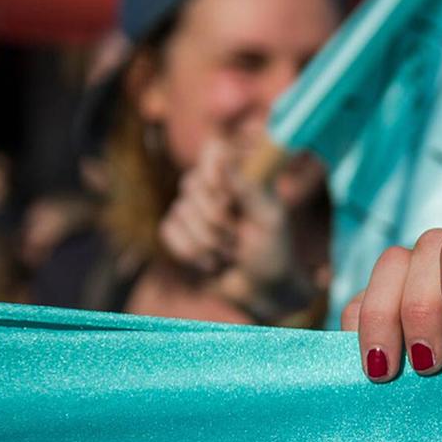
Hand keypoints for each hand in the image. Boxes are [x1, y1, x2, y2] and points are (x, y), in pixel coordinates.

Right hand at [159, 136, 316, 322]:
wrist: (260, 291)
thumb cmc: (273, 253)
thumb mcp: (269, 219)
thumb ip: (247, 186)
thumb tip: (221, 152)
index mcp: (243, 175)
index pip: (214, 150)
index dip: (214, 171)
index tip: (229, 194)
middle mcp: (216, 186)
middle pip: (191, 182)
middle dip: (217, 219)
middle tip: (241, 235)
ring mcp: (194, 208)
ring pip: (180, 211)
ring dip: (209, 241)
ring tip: (231, 252)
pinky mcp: (179, 231)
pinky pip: (169, 231)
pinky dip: (192, 252)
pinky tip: (212, 261)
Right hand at [341, 219, 441, 382]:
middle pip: (427, 250)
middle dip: (422, 307)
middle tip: (427, 361)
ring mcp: (411, 270)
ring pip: (389, 268)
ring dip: (382, 318)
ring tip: (387, 370)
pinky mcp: (379, 298)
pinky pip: (358, 301)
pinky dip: (357, 330)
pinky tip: (368, 363)